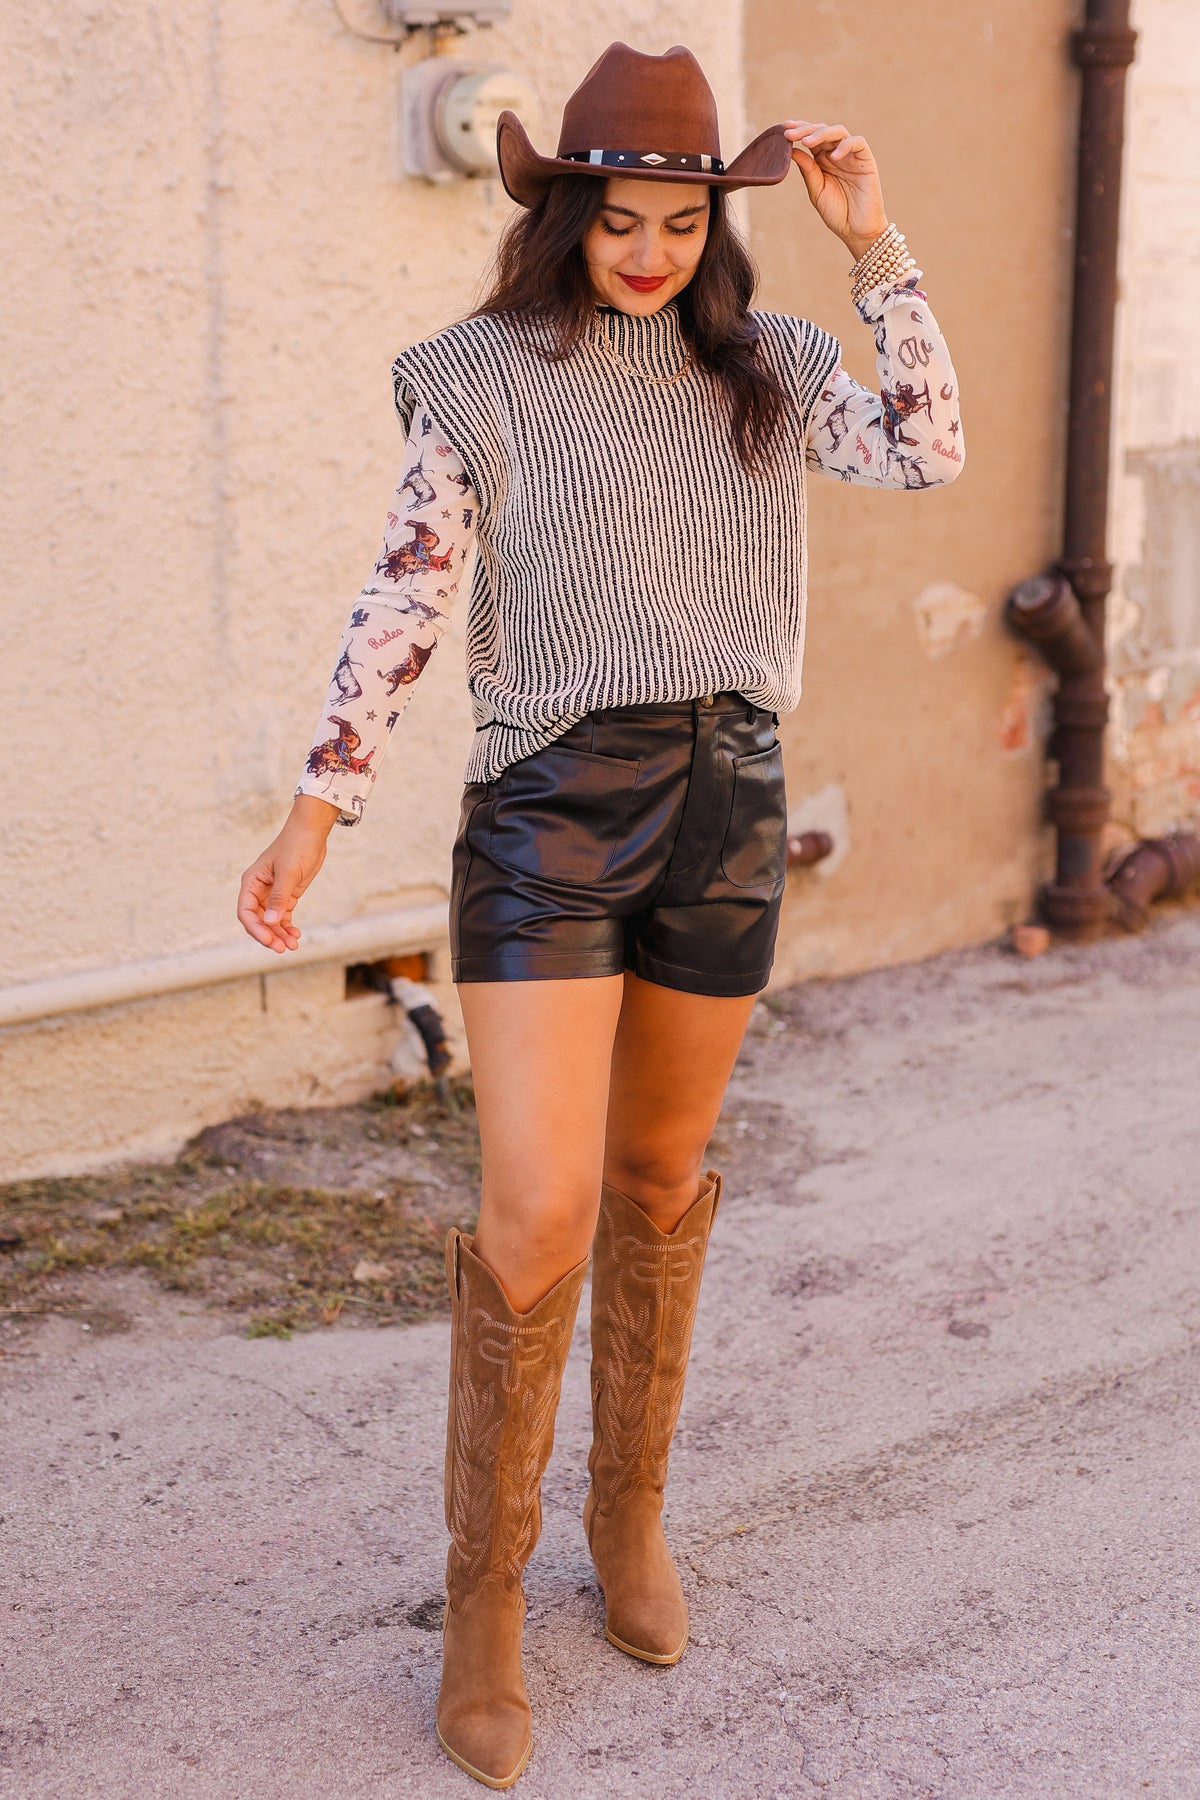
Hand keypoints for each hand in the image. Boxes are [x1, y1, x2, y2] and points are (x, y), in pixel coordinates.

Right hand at [236, 795, 338, 953]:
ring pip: (271, 921)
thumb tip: (270, 922)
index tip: (270, 940)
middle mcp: (258, 890)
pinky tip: (295, 935)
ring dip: (280, 934)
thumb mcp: (288, 872)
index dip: (255, 929)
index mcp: (251, 882)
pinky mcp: (286, 895)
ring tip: (292, 945)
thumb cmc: (296, 846)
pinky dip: (287, 927)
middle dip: (269, 935)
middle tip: (283, 949)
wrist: (311, 833)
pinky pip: (283, 916)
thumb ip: (279, 897)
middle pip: (258, 920)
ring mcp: (272, 894)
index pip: (245, 912)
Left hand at [783, 120, 888, 260]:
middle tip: (790, 133)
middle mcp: (837, 154)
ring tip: (807, 142)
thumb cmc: (837, 214)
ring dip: (822, 133)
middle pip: (822, 131)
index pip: (811, 138)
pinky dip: (845, 145)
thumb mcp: (816, 191)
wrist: (857, 231)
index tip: (783, 129)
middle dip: (805, 130)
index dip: (799, 130)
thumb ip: (807, 170)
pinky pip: (858, 143)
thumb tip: (792, 150)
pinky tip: (833, 156)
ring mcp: (852, 156)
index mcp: (823, 161)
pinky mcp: (866, 161)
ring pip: (839, 132)